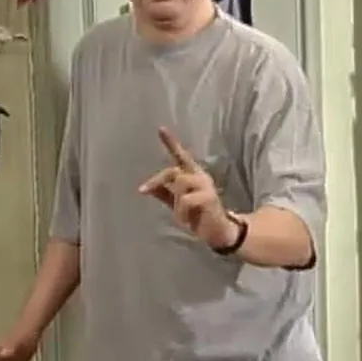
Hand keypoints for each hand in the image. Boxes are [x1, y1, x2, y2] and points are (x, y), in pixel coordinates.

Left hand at [139, 127, 237, 249]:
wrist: (218, 231)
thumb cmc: (198, 215)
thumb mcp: (177, 203)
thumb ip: (163, 193)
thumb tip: (145, 188)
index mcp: (193, 174)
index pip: (181, 155)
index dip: (171, 142)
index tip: (161, 129)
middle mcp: (200, 176)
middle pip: (174, 171)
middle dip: (157, 181)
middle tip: (143, 190)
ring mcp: (206, 186)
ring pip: (180, 184)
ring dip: (176, 203)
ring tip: (182, 216)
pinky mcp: (210, 197)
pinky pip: (186, 200)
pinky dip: (181, 213)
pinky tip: (187, 220)